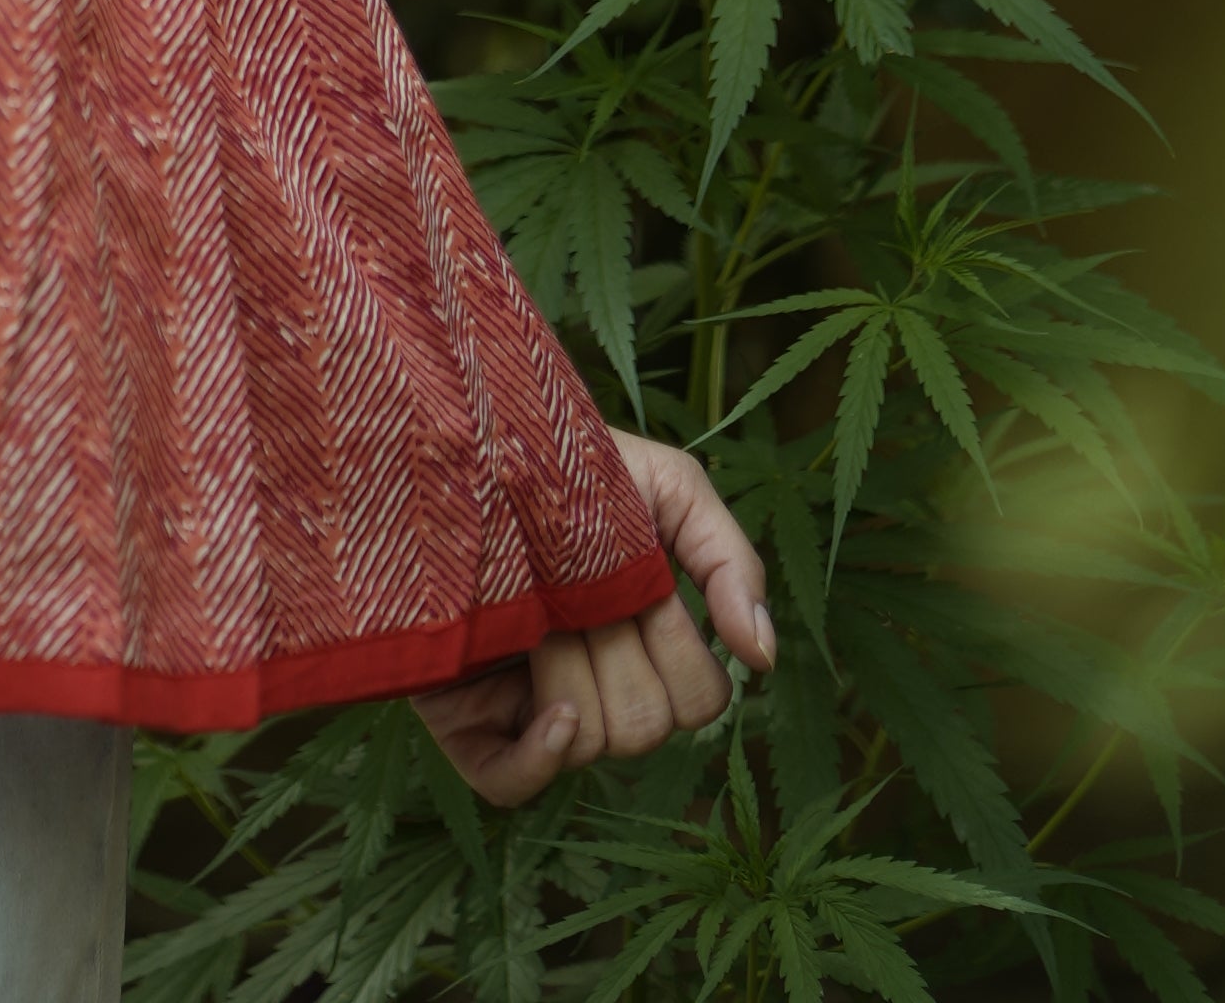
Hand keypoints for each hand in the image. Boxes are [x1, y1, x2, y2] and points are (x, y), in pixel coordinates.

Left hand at [411, 426, 773, 810]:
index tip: (638, 573)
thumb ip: (729, 561)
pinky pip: (510, 783)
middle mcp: (596, 687)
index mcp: (646, 645)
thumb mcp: (665, 487)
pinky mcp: (467, 720)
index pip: (701, 699)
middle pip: (648, 727)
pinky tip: (544, 704)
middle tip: (574, 586)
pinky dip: (540, 755)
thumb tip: (764, 658)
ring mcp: (531, 710)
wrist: (459, 442)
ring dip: (566, 665)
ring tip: (533, 605)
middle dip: (615, 648)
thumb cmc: (568, 462)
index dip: (673, 638)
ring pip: (591, 743)